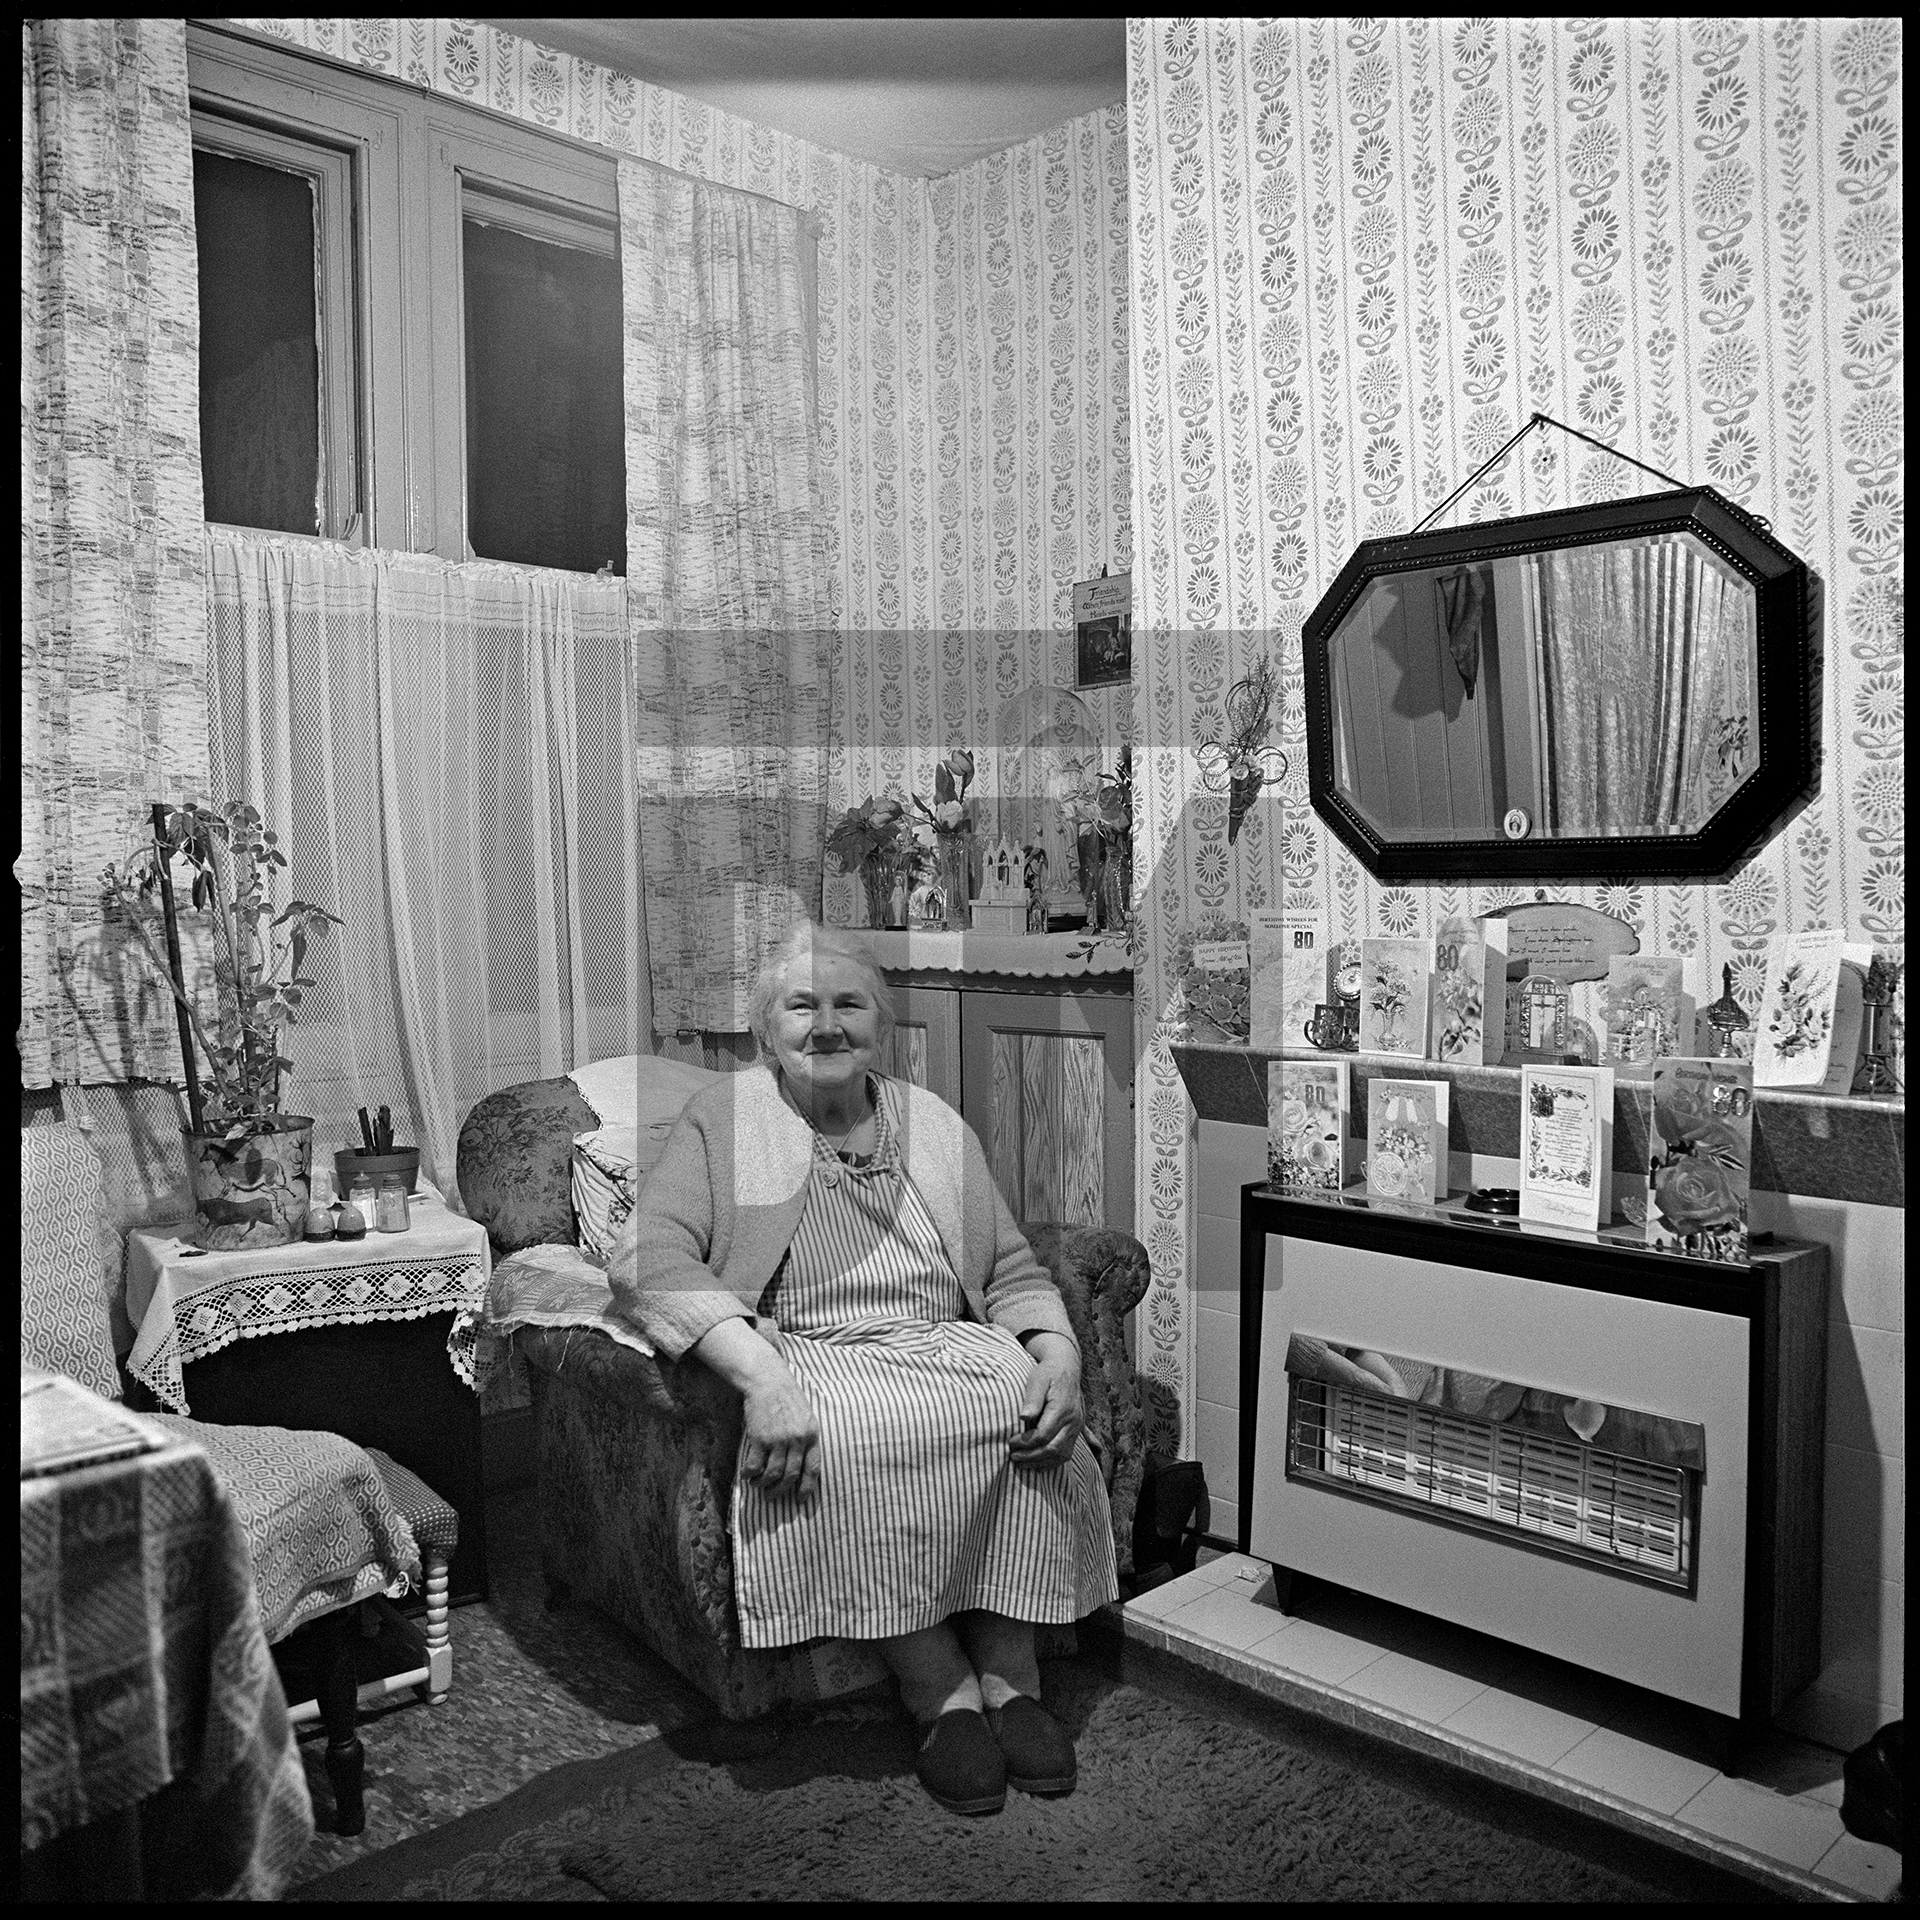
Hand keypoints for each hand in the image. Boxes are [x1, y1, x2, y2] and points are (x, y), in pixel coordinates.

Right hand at [740, 1368, 821, 1500]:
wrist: (768, 1381)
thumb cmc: (787, 1399)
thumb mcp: (805, 1417)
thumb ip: (805, 1439)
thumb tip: (802, 1465)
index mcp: (811, 1435)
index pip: (813, 1468)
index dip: (807, 1487)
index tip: (800, 1499)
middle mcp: (797, 1440)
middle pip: (791, 1475)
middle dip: (780, 1490)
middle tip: (772, 1496)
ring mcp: (779, 1439)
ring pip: (773, 1474)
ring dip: (764, 1484)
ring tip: (758, 1485)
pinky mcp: (760, 1438)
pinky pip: (755, 1465)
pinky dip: (750, 1474)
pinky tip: (747, 1475)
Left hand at [1010, 1333, 1083, 1468]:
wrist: (1067, 1367)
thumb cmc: (1048, 1372)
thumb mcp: (1037, 1379)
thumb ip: (1032, 1399)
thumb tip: (1023, 1417)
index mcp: (1062, 1409)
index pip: (1044, 1435)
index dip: (1026, 1443)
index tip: (1011, 1441)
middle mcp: (1073, 1421)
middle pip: (1053, 1449)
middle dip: (1031, 1456)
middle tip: (1013, 1456)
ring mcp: (1077, 1427)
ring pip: (1062, 1455)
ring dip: (1041, 1462)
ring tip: (1021, 1463)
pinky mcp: (1077, 1431)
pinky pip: (1067, 1453)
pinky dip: (1051, 1462)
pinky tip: (1037, 1463)